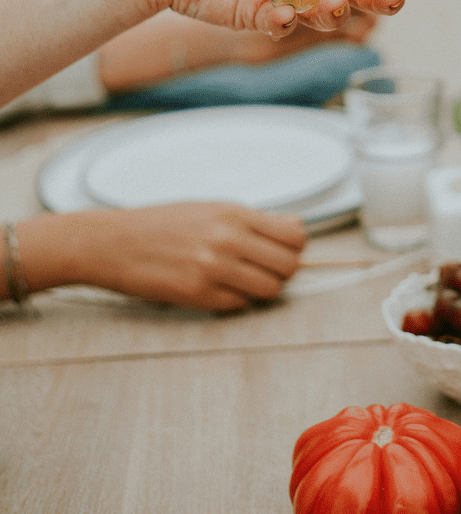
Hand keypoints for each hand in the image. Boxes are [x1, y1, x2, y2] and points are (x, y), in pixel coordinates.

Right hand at [64, 201, 306, 310]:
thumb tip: (296, 227)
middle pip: (288, 266)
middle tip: (264, 269)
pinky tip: (218, 288)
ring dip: (261, 288)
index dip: (295, 247)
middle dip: (282, 271)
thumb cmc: (162, 224)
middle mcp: (228, 239)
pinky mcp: (196, 294)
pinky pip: (238, 305)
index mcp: (234, 214)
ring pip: (269, 290)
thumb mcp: (211, 208)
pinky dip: (235, 300)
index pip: (295, 236)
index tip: (284, 250)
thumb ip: (255, 220)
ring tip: (242, 280)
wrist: (112, 242)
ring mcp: (213, 269)